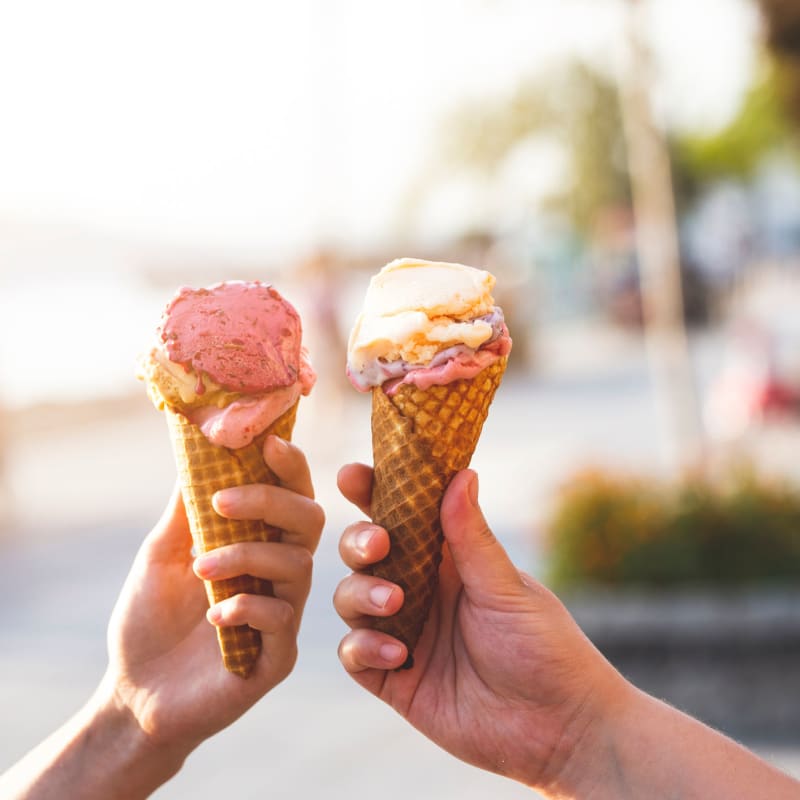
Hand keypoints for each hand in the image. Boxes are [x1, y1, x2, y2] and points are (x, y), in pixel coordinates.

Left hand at [105, 435, 323, 757]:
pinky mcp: (278, 657)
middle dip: (270, 501)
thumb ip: (186, 509)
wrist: (135, 693)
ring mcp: (284, 614)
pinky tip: (214, 617)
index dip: (290, 466)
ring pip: (297, 564)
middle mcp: (281, 573)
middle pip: (309, 519)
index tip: (269, 442)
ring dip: (246, 556)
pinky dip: (247, 606)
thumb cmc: (150, 620)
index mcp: (260, 543)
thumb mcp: (162, 553)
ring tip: (200, 570)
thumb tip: (197, 449)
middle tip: (221, 501)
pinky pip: (283, 618)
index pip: (292, 495)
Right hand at [333, 463, 625, 791]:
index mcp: (447, 560)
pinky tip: (399, 655)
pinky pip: (355, 655)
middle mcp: (419, 591)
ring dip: (362, 594)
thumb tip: (462, 473)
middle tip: (378, 545)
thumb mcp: (506, 587)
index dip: (373, 493)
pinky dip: (365, 648)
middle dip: (359, 542)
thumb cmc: (544, 646)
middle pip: (364, 553)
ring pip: (351, 598)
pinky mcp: (395, 679)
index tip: (353, 476)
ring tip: (395, 604)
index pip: (402, 516)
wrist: (559, 728)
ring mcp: (404, 634)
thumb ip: (473, 537)